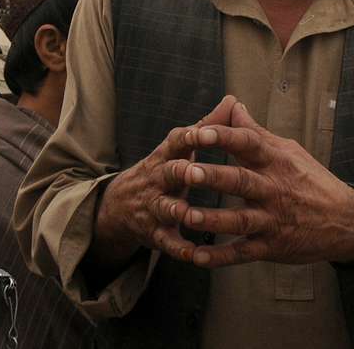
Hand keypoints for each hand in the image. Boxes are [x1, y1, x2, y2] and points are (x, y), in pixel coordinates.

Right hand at [90, 95, 240, 267]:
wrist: (120, 205)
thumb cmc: (163, 170)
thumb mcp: (179, 149)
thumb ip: (207, 127)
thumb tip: (233, 101)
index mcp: (168, 155)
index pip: (177, 140)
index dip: (190, 136)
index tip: (203, 131)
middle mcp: (159, 179)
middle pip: (169, 172)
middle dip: (181, 172)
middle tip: (193, 171)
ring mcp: (154, 206)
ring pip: (165, 208)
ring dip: (177, 210)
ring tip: (190, 214)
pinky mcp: (154, 232)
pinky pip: (166, 241)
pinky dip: (179, 248)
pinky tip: (193, 254)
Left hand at [170, 99, 353, 268]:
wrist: (346, 221)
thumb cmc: (312, 180)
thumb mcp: (289, 150)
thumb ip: (255, 132)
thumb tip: (232, 104)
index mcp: (276, 161)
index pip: (249, 144)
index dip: (224, 137)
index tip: (200, 132)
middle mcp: (274, 189)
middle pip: (240, 181)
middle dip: (213, 177)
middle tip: (187, 171)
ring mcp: (272, 219)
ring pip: (239, 220)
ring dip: (211, 219)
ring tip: (185, 215)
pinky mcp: (272, 246)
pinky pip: (243, 253)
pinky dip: (220, 257)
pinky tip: (196, 257)